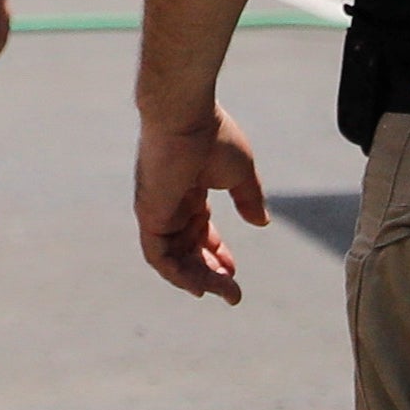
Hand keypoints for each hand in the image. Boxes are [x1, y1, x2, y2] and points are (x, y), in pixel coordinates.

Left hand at [136, 105, 266, 302]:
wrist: (186, 117)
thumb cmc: (212, 136)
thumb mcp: (239, 172)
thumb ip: (249, 198)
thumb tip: (261, 222)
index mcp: (189, 192)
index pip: (199, 232)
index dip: (217, 254)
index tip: (235, 272)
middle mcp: (170, 204)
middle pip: (187, 250)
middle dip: (210, 273)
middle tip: (233, 293)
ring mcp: (157, 212)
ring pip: (174, 259)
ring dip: (198, 279)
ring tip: (225, 292)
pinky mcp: (149, 216)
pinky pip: (158, 256)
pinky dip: (177, 275)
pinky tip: (199, 287)